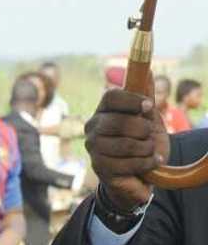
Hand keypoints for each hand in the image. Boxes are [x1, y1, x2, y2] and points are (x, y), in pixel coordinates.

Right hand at [84, 89, 169, 210]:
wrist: (140, 174)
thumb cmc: (141, 142)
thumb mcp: (147, 118)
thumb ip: (145, 97)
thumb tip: (147, 70)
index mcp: (103, 111)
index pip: (111, 97)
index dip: (131, 100)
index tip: (149, 107)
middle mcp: (92, 128)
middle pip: (118, 121)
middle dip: (143, 129)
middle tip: (150, 135)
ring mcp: (93, 148)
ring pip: (125, 144)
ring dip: (147, 148)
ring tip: (151, 150)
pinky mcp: (99, 167)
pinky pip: (128, 163)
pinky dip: (147, 163)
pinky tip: (151, 162)